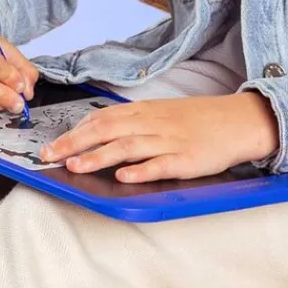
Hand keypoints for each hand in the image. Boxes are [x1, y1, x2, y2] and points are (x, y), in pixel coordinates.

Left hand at [40, 92, 278, 182]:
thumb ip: (133, 121)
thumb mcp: (162, 112)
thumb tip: (97, 131)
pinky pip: (161, 164)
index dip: (74, 131)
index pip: (101, 118)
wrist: (239, 120)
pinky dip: (141, 170)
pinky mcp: (187, 160)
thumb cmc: (198, 119)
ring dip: (99, 156)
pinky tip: (124, 177)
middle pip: (107, 130)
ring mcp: (170, 141)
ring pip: (128, 146)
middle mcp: (153, 123)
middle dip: (75, 143)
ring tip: (76, 166)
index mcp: (145, 111)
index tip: (51, 144)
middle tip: (48, 157)